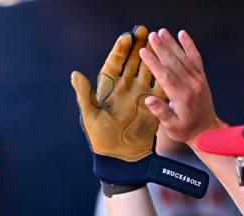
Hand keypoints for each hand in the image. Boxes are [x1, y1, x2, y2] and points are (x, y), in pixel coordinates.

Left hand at [71, 25, 165, 161]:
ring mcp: (139, 93)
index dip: (120, 51)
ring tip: (157, 39)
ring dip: (151, 55)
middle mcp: (124, 88)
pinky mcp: (153, 102)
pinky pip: (159, 85)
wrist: (120, 157)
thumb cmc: (101, 139)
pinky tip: (169, 60)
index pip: (114, 64)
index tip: (125, 38)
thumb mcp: (90, 116)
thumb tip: (75, 74)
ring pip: (146, 69)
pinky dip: (164, 73)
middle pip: (131, 62)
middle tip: (143, 30)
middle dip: (137, 46)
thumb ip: (84, 95)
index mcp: (108, 88)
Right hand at [139, 29, 226, 145]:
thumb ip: (161, 112)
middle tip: (152, 35)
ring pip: (184, 57)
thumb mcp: (171, 126)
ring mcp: (198, 79)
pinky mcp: (202, 77)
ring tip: (162, 32)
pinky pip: (196, 58)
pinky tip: (183, 35)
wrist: (207, 131)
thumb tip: (149, 99)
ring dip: (172, 43)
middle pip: (174, 62)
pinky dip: (189, 45)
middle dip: (161, 47)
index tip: (144, 51)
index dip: (154, 62)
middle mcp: (192, 85)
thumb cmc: (186, 130)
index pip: (165, 75)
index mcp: (182, 96)